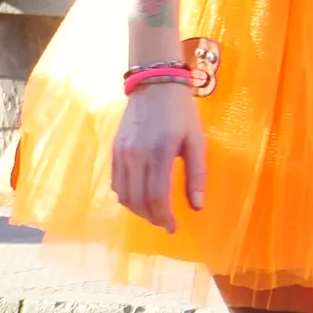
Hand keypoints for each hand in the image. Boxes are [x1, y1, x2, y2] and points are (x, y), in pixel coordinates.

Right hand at [109, 79, 205, 231]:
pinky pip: (116, 182)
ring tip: (153, 213)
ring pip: (124, 194)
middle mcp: (137, 155)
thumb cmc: (181, 112)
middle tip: (165, 222)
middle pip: (138, 199)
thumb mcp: (196, 141)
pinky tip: (139, 197)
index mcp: (160, 152)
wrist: (154, 84)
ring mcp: (122, 153)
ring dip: (138, 210)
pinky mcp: (114, 150)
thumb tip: (197, 206)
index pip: (157, 196)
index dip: (164, 217)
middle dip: (152, 217)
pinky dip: (126, 196)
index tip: (173, 227)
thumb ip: (197, 175)